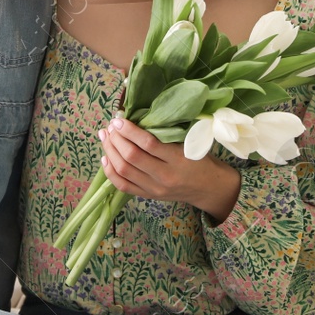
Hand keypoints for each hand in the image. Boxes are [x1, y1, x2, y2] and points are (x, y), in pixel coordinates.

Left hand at [99, 117, 240, 222]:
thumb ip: (167, 133)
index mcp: (177, 160)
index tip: (119, 119)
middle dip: (116, 139)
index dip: (130, 130)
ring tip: (105, 136)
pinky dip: (110, 171)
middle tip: (110, 126)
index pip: (148, 143)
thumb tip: (138, 117)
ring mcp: (154, 188)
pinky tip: (105, 157)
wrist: (209, 188)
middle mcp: (164, 176)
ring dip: (110, 151)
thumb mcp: (190, 143)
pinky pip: (123, 185)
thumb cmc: (200, 159)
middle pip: (131, 157)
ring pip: (123, 170)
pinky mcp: (148, 196)